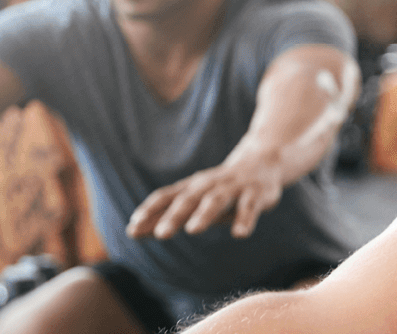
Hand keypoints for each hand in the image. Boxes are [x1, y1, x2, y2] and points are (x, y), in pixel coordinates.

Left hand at [126, 162, 283, 239]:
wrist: (263, 161)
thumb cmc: (221, 188)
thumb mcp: (195, 200)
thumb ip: (167, 215)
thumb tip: (133, 232)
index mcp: (192, 188)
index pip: (166, 196)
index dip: (150, 211)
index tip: (133, 229)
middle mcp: (209, 185)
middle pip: (188, 199)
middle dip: (174, 216)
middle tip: (160, 234)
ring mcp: (233, 188)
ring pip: (216, 200)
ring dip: (204, 214)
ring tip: (193, 230)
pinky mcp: (256, 193)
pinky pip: (249, 207)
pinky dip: (244, 219)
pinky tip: (239, 234)